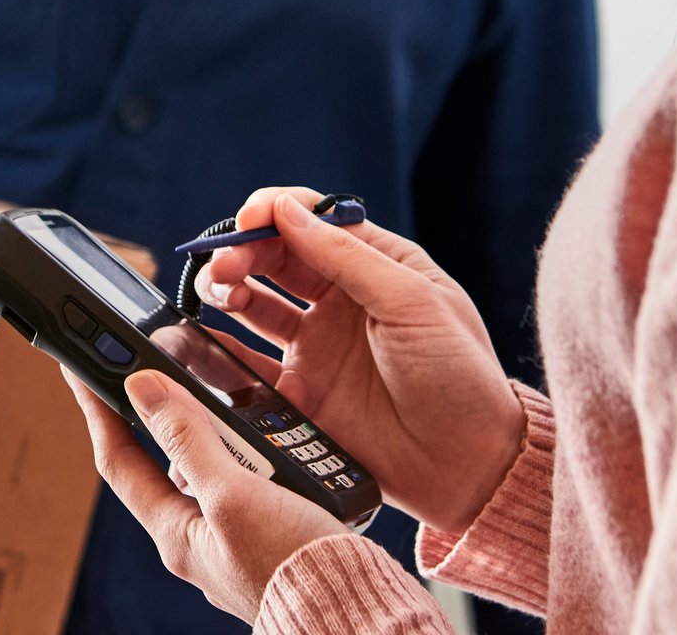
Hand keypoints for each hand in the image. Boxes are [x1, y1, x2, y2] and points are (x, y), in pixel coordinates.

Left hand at [65, 368, 345, 624]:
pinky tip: (276, 429)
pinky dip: (254, 441)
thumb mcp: (232, 493)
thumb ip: (188, 438)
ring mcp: (233, 532)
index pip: (118, 458)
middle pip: (165, 454)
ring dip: (219, 422)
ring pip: (212, 459)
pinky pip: (249, 471)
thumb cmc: (292, 566)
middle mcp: (198, 533)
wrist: (354, 612)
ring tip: (233, 388)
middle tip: (164, 362)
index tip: (79, 366)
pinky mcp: (268, 526)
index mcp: (176, 531)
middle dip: (167, 408)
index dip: (95, 408)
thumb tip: (141, 387)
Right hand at [199, 187, 525, 533]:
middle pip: (275, 258)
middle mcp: (340, 299)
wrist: (471, 469)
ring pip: (255, 304)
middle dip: (242, 252)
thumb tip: (286, 209)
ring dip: (228, 290)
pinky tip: (205, 339)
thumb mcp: (412, 301)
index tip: (248, 220)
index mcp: (374, 264)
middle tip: (222, 267)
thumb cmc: (459, 375)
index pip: (312, 221)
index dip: (274, 213)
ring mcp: (318, 346)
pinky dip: (221, 348)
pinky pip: (249, 366)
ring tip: (217, 293)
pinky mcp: (301, 395)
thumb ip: (345, 255)